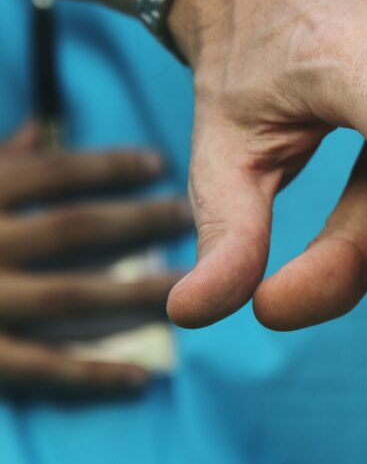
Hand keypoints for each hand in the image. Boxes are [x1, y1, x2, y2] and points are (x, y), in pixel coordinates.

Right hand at [0, 123, 189, 395]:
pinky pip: (40, 369)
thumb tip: (39, 129)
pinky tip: (142, 377)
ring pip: (72, 296)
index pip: (54, 174)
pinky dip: (91, 376)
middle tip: (188, 218)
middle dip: (139, 222)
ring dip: (135, 292)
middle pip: (76, 229)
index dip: (109, 166)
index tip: (158, 162)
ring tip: (186, 286)